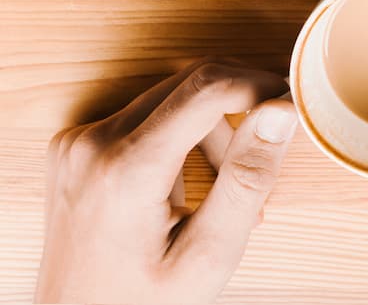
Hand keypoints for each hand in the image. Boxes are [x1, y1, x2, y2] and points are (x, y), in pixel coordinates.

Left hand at [36, 59, 297, 304]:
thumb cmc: (142, 304)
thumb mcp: (209, 255)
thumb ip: (247, 179)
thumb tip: (280, 112)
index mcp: (126, 169)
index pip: (208, 87)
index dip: (259, 85)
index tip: (291, 105)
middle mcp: (93, 143)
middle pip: (191, 85)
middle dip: (240, 109)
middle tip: (269, 150)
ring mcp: (77, 142)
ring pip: (170, 97)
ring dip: (211, 127)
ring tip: (228, 187)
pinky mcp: (75, 146)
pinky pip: (144, 116)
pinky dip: (179, 137)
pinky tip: (188, 185)